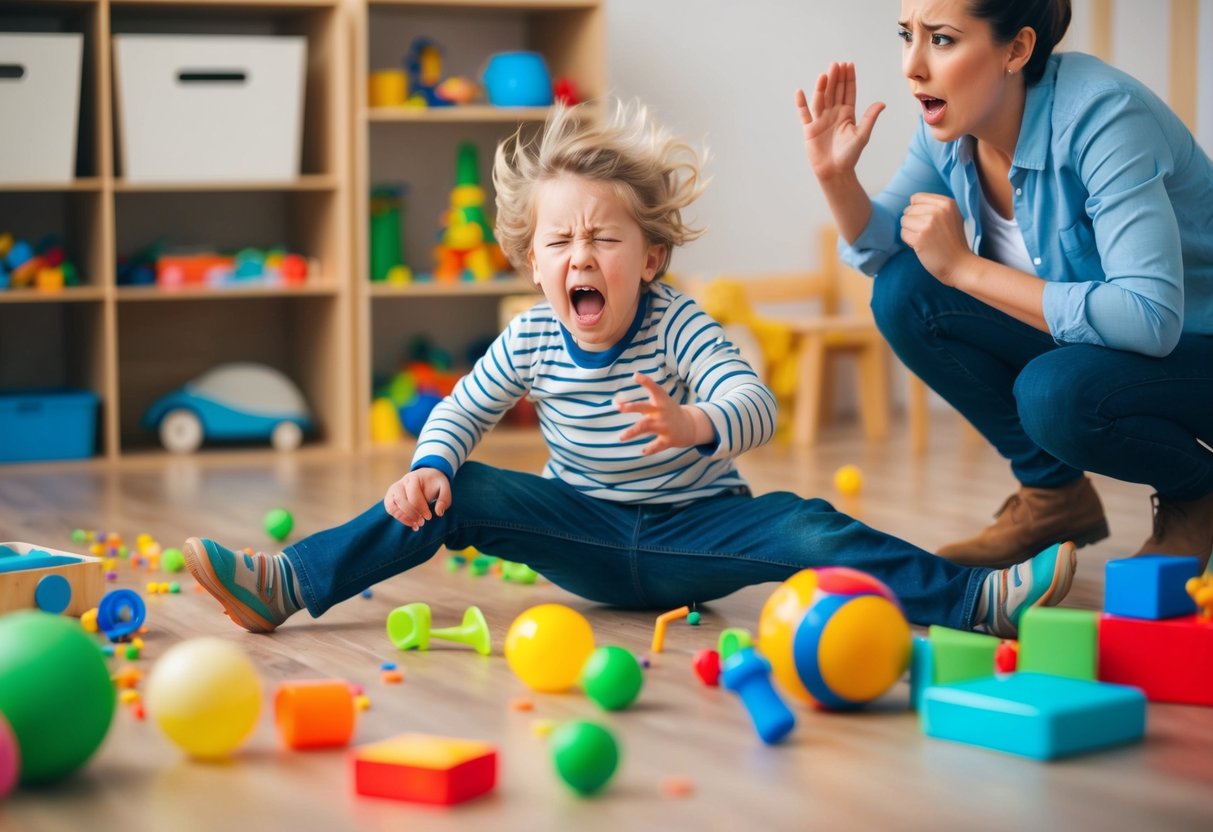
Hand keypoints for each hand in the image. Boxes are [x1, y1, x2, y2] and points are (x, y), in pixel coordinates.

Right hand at [383, 468, 451, 530]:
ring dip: (403, 518)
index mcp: (413, 478)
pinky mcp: (390, 497)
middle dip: (412, 514)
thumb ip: (445, 499)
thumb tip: (439, 513)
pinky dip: (399, 518)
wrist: (426, 477)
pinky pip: (390, 509)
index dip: (421, 508)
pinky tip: (410, 524)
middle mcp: (401, 483)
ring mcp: (393, 490)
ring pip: (392, 506)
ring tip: (415, 525)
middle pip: (401, 500)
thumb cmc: (435, 483)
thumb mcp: (445, 487)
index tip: (429, 517)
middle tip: (422, 522)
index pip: (413, 495)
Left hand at [616, 372, 710, 454]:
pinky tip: (643, 452)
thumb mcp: (659, 402)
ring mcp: (664, 426)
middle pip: (644, 408)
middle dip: (631, 407)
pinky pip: (657, 445)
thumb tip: (615, 403)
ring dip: (632, 432)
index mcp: (660, 400)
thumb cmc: (668, 411)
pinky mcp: (668, 439)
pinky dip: (650, 449)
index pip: (653, 388)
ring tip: (621, 437)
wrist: (691, 425)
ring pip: (646, 428)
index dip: (645, 381)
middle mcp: (661, 412)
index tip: (635, 376)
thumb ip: (639, 404)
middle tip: (619, 407)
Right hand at [796, 62, 885, 181]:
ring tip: (824, 74)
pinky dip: (801, 104)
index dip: (848, 79)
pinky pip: (804, 114)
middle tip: (837, 64)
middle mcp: (833, 114)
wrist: (835, 172)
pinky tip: (800, 92)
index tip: (849, 65)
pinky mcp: (809, 130)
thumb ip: (869, 118)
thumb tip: (882, 103)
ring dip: (821, 87)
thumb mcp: (862, 136)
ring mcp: (821, 121)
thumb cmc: (850, 156)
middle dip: (836, 78)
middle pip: (834, 92)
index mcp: (847, 114)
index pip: (848, 92)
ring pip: (820, 100)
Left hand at [900, 193, 973, 284]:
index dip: (917, 211)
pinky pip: (903, 233)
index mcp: (947, 203)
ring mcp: (929, 224)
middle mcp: (938, 210)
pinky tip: (921, 246)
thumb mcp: (951, 216)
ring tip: (925, 239)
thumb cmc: (953, 242)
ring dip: (910, 231)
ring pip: (904, 221)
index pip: (916, 198)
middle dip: (913, 222)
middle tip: (928, 234)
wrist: (960, 264)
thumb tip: (911, 202)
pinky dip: (909, 241)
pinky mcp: (920, 237)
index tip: (927, 222)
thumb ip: (935, 206)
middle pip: (909, 210)